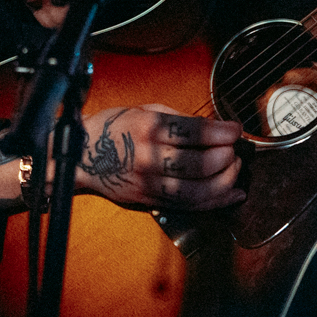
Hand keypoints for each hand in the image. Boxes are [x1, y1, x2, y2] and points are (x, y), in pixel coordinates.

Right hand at [73, 105, 244, 210]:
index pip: (194, 133)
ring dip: (225, 180)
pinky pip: (190, 206)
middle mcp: (149, 158)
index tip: (235, 129)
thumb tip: (214, 127)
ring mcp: (150, 183)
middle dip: (227, 156)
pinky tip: (234, 193)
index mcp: (148, 129)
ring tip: (235, 168)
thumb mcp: (143, 110)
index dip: (222, 132)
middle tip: (234, 149)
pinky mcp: (151, 200)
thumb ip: (179, 119)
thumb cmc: (112, 128)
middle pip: (200, 165)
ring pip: (198, 191)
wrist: (81, 157)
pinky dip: (217, 201)